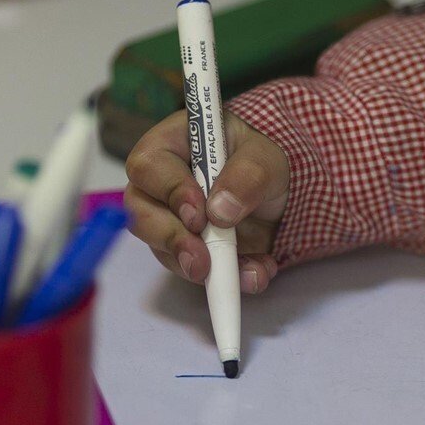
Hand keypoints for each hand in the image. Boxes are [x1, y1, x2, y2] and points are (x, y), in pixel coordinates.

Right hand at [124, 110, 289, 293]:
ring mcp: (170, 222)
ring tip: (240, 271)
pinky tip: (255, 273)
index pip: (149, 166)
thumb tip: (220, 210)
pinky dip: (225, 278)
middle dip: (173, 241)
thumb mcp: (266, 157)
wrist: (282, 190)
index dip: (170, 193)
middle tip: (201, 261)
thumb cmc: (264, 158)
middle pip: (142, 215)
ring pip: (163, 250)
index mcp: (170, 146)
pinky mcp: (188, 250)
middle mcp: (160, 186)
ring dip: (198, 266)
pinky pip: (193, 270)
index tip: (199, 216)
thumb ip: (248, 175)